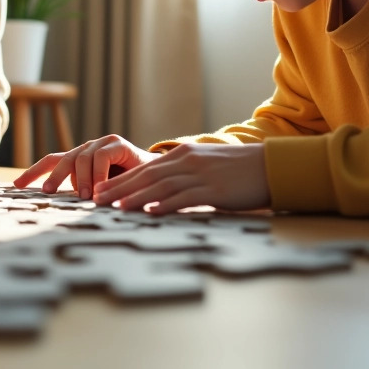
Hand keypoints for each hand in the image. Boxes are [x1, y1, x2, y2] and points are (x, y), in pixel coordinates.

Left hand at [14, 134, 155, 197]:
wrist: (158, 178)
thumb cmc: (125, 189)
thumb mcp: (98, 193)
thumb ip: (82, 196)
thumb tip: (57, 212)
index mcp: (79, 160)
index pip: (51, 161)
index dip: (33, 172)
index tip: (15, 185)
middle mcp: (87, 148)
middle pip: (63, 158)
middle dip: (54, 176)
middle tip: (49, 192)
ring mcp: (102, 143)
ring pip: (82, 158)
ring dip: (82, 180)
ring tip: (84, 198)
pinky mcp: (117, 143)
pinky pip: (102, 157)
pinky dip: (99, 173)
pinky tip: (99, 189)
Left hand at [93, 142, 269, 213]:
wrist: (271, 165)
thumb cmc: (240, 171)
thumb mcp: (207, 167)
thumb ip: (186, 176)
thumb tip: (165, 193)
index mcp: (184, 155)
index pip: (145, 168)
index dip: (121, 180)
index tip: (101, 191)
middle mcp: (188, 162)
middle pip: (146, 176)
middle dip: (119, 188)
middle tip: (97, 200)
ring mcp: (200, 175)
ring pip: (161, 186)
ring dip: (136, 197)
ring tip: (116, 208)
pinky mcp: (214, 190)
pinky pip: (186, 197)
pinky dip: (166, 205)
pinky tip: (151, 213)